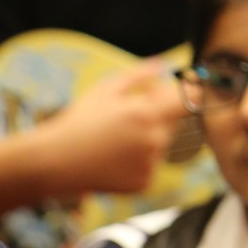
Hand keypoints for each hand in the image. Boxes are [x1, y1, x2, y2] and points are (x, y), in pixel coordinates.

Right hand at [38, 64, 183, 194]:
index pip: (188, 100)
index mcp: (148, 114)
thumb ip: (139, 75)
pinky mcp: (143, 183)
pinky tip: (114, 158)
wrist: (58, 161)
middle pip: (171, 123)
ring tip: (114, 141)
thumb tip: (162, 65)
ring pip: (159, 146)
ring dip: (146, 140)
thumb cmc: (80, 122)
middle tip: (125, 118)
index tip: (185, 89)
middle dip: (155, 117)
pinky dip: (137, 161)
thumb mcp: (105, 90)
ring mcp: (150, 164)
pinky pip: (149, 166)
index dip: (189, 92)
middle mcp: (154, 141)